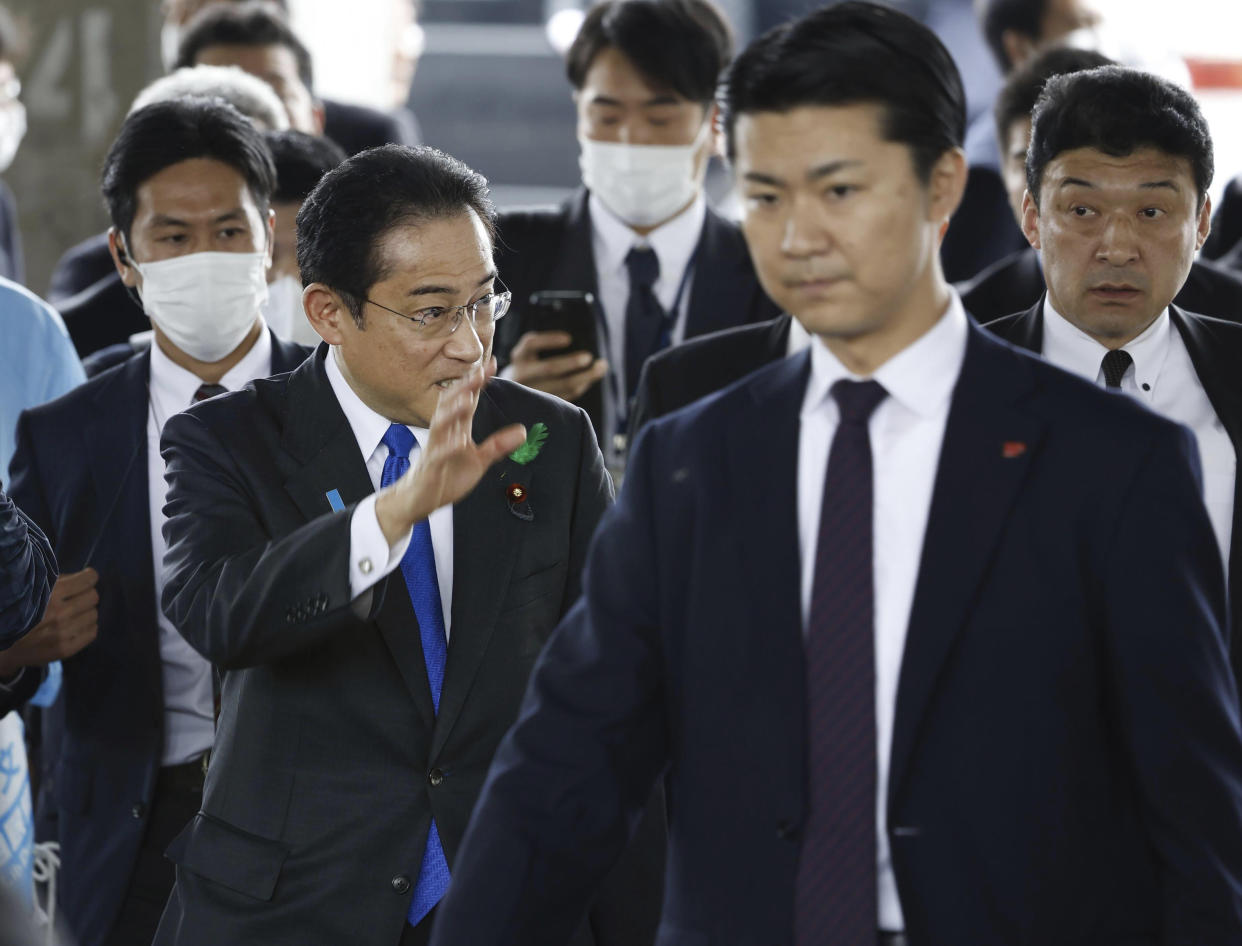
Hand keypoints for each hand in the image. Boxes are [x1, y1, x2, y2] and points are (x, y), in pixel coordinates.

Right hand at [0, 568, 98, 675]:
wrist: (3, 645)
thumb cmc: (21, 611)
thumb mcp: (33, 589)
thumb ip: (59, 581)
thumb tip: (84, 576)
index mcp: (51, 594)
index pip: (88, 580)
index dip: (89, 577)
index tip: (86, 578)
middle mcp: (59, 614)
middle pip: (93, 597)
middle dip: (86, 594)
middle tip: (77, 598)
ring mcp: (62, 633)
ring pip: (94, 614)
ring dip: (86, 612)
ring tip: (73, 614)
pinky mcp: (65, 649)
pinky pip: (92, 632)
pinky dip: (86, 627)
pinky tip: (75, 626)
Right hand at [374, 363, 527, 545]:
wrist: (417, 500)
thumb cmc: (446, 476)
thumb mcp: (478, 461)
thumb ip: (498, 446)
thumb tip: (523, 431)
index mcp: (456, 430)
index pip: (468, 401)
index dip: (479, 384)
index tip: (492, 364)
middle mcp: (444, 434)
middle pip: (452, 405)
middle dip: (465, 387)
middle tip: (478, 370)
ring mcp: (435, 450)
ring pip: (441, 425)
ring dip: (453, 411)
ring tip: (467, 397)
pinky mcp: (430, 469)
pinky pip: (437, 456)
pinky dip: (446, 448)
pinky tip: (457, 442)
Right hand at [508, 331, 607, 401]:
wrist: (508, 395)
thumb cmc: (526, 368)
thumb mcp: (527, 354)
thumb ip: (541, 348)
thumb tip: (575, 341)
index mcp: (519, 357)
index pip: (531, 344)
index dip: (549, 340)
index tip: (568, 339)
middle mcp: (521, 374)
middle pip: (550, 368)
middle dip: (573, 362)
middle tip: (590, 357)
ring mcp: (533, 391)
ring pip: (563, 386)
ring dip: (586, 376)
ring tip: (601, 366)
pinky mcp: (543, 404)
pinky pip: (566, 396)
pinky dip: (581, 387)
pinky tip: (590, 380)